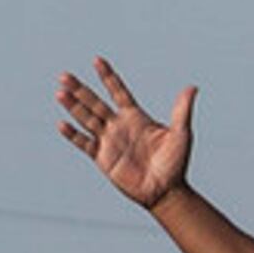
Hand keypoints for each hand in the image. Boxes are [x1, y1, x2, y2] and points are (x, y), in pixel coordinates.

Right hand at [55, 57, 195, 208]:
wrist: (166, 192)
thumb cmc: (175, 164)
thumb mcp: (181, 134)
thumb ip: (181, 110)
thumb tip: (192, 88)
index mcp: (135, 117)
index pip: (118, 91)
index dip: (108, 77)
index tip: (97, 60)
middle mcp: (119, 126)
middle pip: (95, 102)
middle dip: (80, 89)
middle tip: (64, 75)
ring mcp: (109, 141)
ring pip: (87, 119)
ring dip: (73, 106)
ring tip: (60, 92)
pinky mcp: (103, 158)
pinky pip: (84, 144)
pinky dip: (73, 135)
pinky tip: (62, 124)